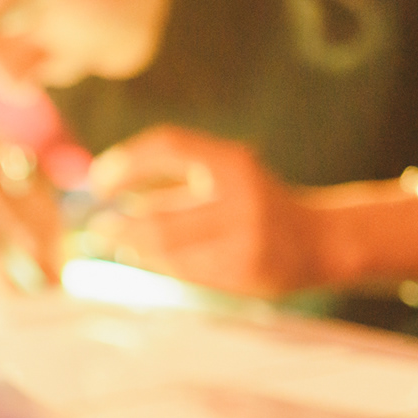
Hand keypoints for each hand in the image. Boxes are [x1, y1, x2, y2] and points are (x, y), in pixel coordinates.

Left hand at [86, 125, 323, 298]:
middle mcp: (242, 195)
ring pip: (166, 250)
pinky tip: (146, 261)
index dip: (126, 161)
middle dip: (118, 226)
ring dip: (133, 249)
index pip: (170, 145)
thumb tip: (105, 190)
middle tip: (95, 230)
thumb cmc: (257, 207)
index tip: (98, 180)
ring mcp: (244, 236)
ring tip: (118, 244)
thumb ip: (175, 182)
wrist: (322, 241)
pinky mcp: (243, 271)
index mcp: (234, 162)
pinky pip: (184, 272)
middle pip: (156, 215)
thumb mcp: (225, 179)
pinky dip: (158, 266)